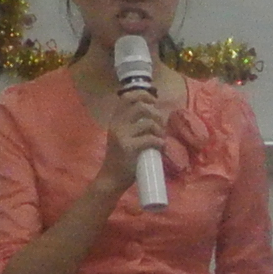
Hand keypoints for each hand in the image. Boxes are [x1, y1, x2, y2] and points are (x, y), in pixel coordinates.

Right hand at [87, 85, 171, 201]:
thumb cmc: (121, 158)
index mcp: (115, 120)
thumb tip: (155, 115)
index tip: (153, 101)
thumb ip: (132, 125)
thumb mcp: (122, 137)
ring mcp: (122, 135)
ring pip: (147, 122)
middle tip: (161, 123)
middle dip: (155, 113)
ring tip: (161, 137)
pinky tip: (161, 147)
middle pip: (140, 106)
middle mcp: (117, 124)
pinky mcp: (129, 147)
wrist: (111, 178)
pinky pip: (150, 139)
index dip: (142, 94)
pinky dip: (160, 142)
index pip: (126, 97)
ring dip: (159, 129)